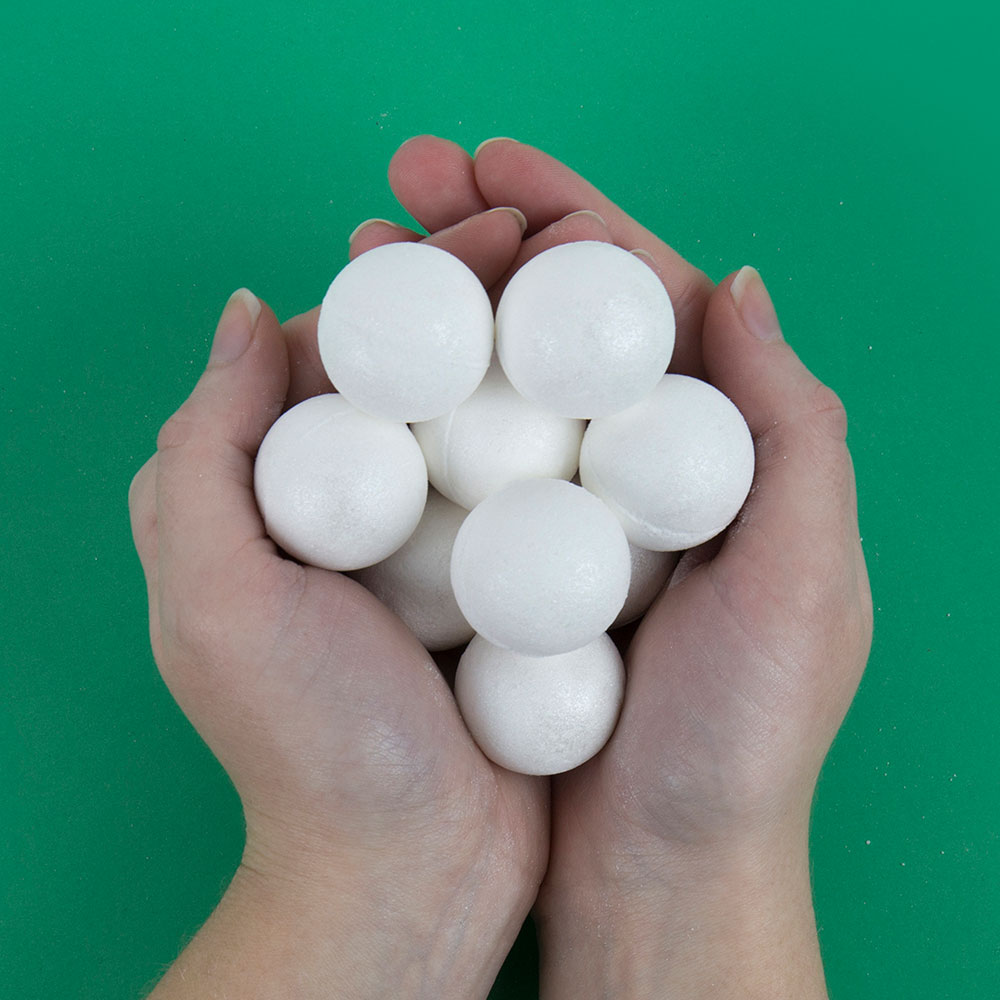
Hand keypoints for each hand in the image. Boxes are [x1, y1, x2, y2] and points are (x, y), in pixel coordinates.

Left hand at [127, 210, 547, 998]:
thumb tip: (248, 309)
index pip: (350, 344)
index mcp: (292, 490)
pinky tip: (630, 386)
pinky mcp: (517, 576)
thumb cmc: (308, 746)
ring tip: (601, 281)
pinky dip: (583, 429)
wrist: (412, 868)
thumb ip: (204, 451)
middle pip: (434, 366)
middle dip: (491, 285)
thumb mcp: (214, 600)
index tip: (485, 223)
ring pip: (499, 412)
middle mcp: (374, 503)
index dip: (415, 273)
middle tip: (552, 233)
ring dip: (542, 342)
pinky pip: (551, 481)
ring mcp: (452, 538)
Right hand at [389, 136, 872, 997]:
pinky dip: (413, 408)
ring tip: (361, 252)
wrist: (655, 870)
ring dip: (435, 309)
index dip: (571, 215)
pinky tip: (360, 373)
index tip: (490, 161)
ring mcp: (564, 513)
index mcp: (718, 450)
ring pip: (495, 381)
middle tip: (402, 183)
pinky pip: (457, 464)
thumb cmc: (741, 739)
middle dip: (483, 239)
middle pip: (555, 322)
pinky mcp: (506, 565)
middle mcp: (637, 467)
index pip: (644, 298)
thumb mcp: (810, 579)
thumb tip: (735, 279)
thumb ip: (791, 427)